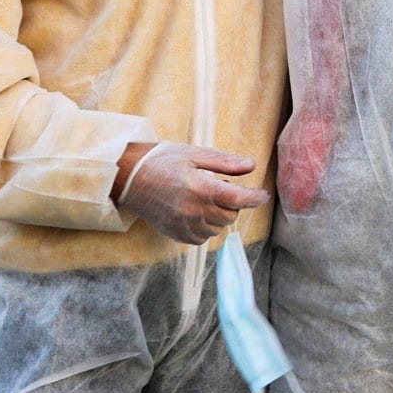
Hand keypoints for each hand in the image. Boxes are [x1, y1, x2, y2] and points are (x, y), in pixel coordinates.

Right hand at [114, 142, 269, 244]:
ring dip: (220, 216)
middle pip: (231, 215)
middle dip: (234, 203)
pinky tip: (198, 213)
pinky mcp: (175, 234)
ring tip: (208, 199)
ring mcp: (184, 225)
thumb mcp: (195, 154)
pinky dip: (206, 228)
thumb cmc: (163, 162)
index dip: (255, 198)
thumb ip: (225, 162)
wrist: (130, 178)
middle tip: (223, 188)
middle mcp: (194, 210)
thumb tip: (251, 166)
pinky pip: (202, 238)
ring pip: (218, 228)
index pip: (239, 199)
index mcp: (202, 188)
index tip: (263, 195)